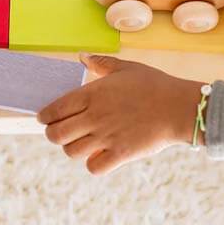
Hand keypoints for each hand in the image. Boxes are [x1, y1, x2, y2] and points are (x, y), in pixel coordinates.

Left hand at [37, 55, 204, 174]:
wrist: (178, 107)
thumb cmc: (154, 84)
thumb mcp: (126, 67)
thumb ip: (101, 63)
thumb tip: (82, 56)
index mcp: (92, 94)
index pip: (55, 109)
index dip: (45, 116)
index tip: (45, 118)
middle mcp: (94, 117)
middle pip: (56, 134)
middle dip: (53, 134)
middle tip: (58, 133)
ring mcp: (106, 137)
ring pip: (71, 151)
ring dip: (71, 149)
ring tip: (78, 144)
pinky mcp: (120, 154)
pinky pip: (94, 167)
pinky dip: (92, 164)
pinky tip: (98, 156)